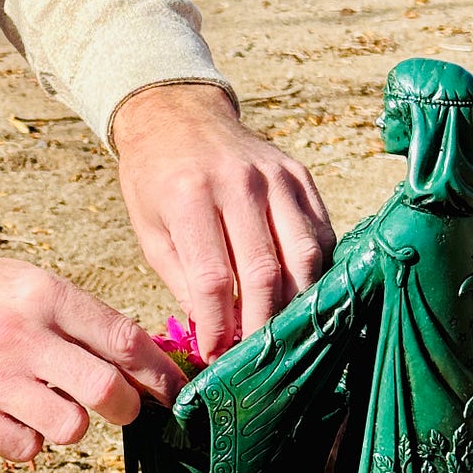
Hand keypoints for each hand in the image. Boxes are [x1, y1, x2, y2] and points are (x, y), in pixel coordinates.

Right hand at [0, 250, 187, 462]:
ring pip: (71, 427)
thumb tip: (144, 362)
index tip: (176, 391)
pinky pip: (27, 448)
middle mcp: (20, 335)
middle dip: (128, 408)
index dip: (160, 373)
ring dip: (74, 422)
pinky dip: (31, 439)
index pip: (124, 339)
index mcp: (42, 294)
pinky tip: (15, 413)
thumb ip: (80, 318)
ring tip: (52, 402)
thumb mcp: (27, 281)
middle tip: (124, 408)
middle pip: (106, 392)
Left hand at [112, 83, 334, 358]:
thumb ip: (183, 280)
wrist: (178, 115)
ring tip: (283, 333)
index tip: (217, 355)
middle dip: (261, 324)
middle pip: (264, 271)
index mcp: (189, 196)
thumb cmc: (156, 180)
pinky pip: (321, 231)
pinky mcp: (300, 175)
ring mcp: (276, 176)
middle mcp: (238, 183)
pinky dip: (317, 270)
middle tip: (256, 357)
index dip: (218, 325)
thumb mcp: (151, 230)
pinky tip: (303, 294)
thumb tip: (216, 334)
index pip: (213, 278)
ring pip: (305, 254)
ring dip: (297, 303)